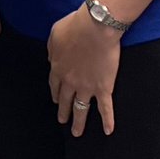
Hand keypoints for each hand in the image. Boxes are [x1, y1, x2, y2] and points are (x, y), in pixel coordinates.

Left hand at [47, 6, 120, 136]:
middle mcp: (70, 81)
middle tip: (62, 120)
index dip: (55, 93)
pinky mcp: (104, 88)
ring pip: (81, 109)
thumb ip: (51, 50)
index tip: (55, 100)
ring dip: (78, 122)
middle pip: (65, 100)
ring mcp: (87, 87)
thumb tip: (52, 60)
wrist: (95, 27)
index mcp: (57, 67)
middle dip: (63, 112)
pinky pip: (105, 108)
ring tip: (76, 132)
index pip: (54, 85)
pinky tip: (108, 131)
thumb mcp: (55, 34)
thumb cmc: (75, 26)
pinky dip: (107, 121)